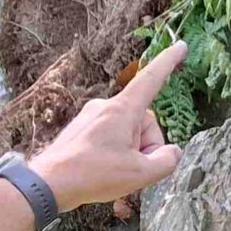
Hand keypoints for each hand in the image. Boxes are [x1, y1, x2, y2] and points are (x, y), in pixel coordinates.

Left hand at [33, 42, 187, 210]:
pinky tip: (102, 170)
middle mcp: (106, 106)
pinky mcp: (82, 128)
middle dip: (146, 145)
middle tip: (132, 168)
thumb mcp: (141, 173)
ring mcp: (91, 116)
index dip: (169, 62)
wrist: (49, 184)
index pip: (152, 79)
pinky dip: (114, 153)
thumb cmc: (94, 175)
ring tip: (113, 171)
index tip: (181, 46)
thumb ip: (166, 161)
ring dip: (130, 151)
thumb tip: (173, 152)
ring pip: (127, 131)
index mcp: (123, 110)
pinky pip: (110, 136)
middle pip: (143, 121)